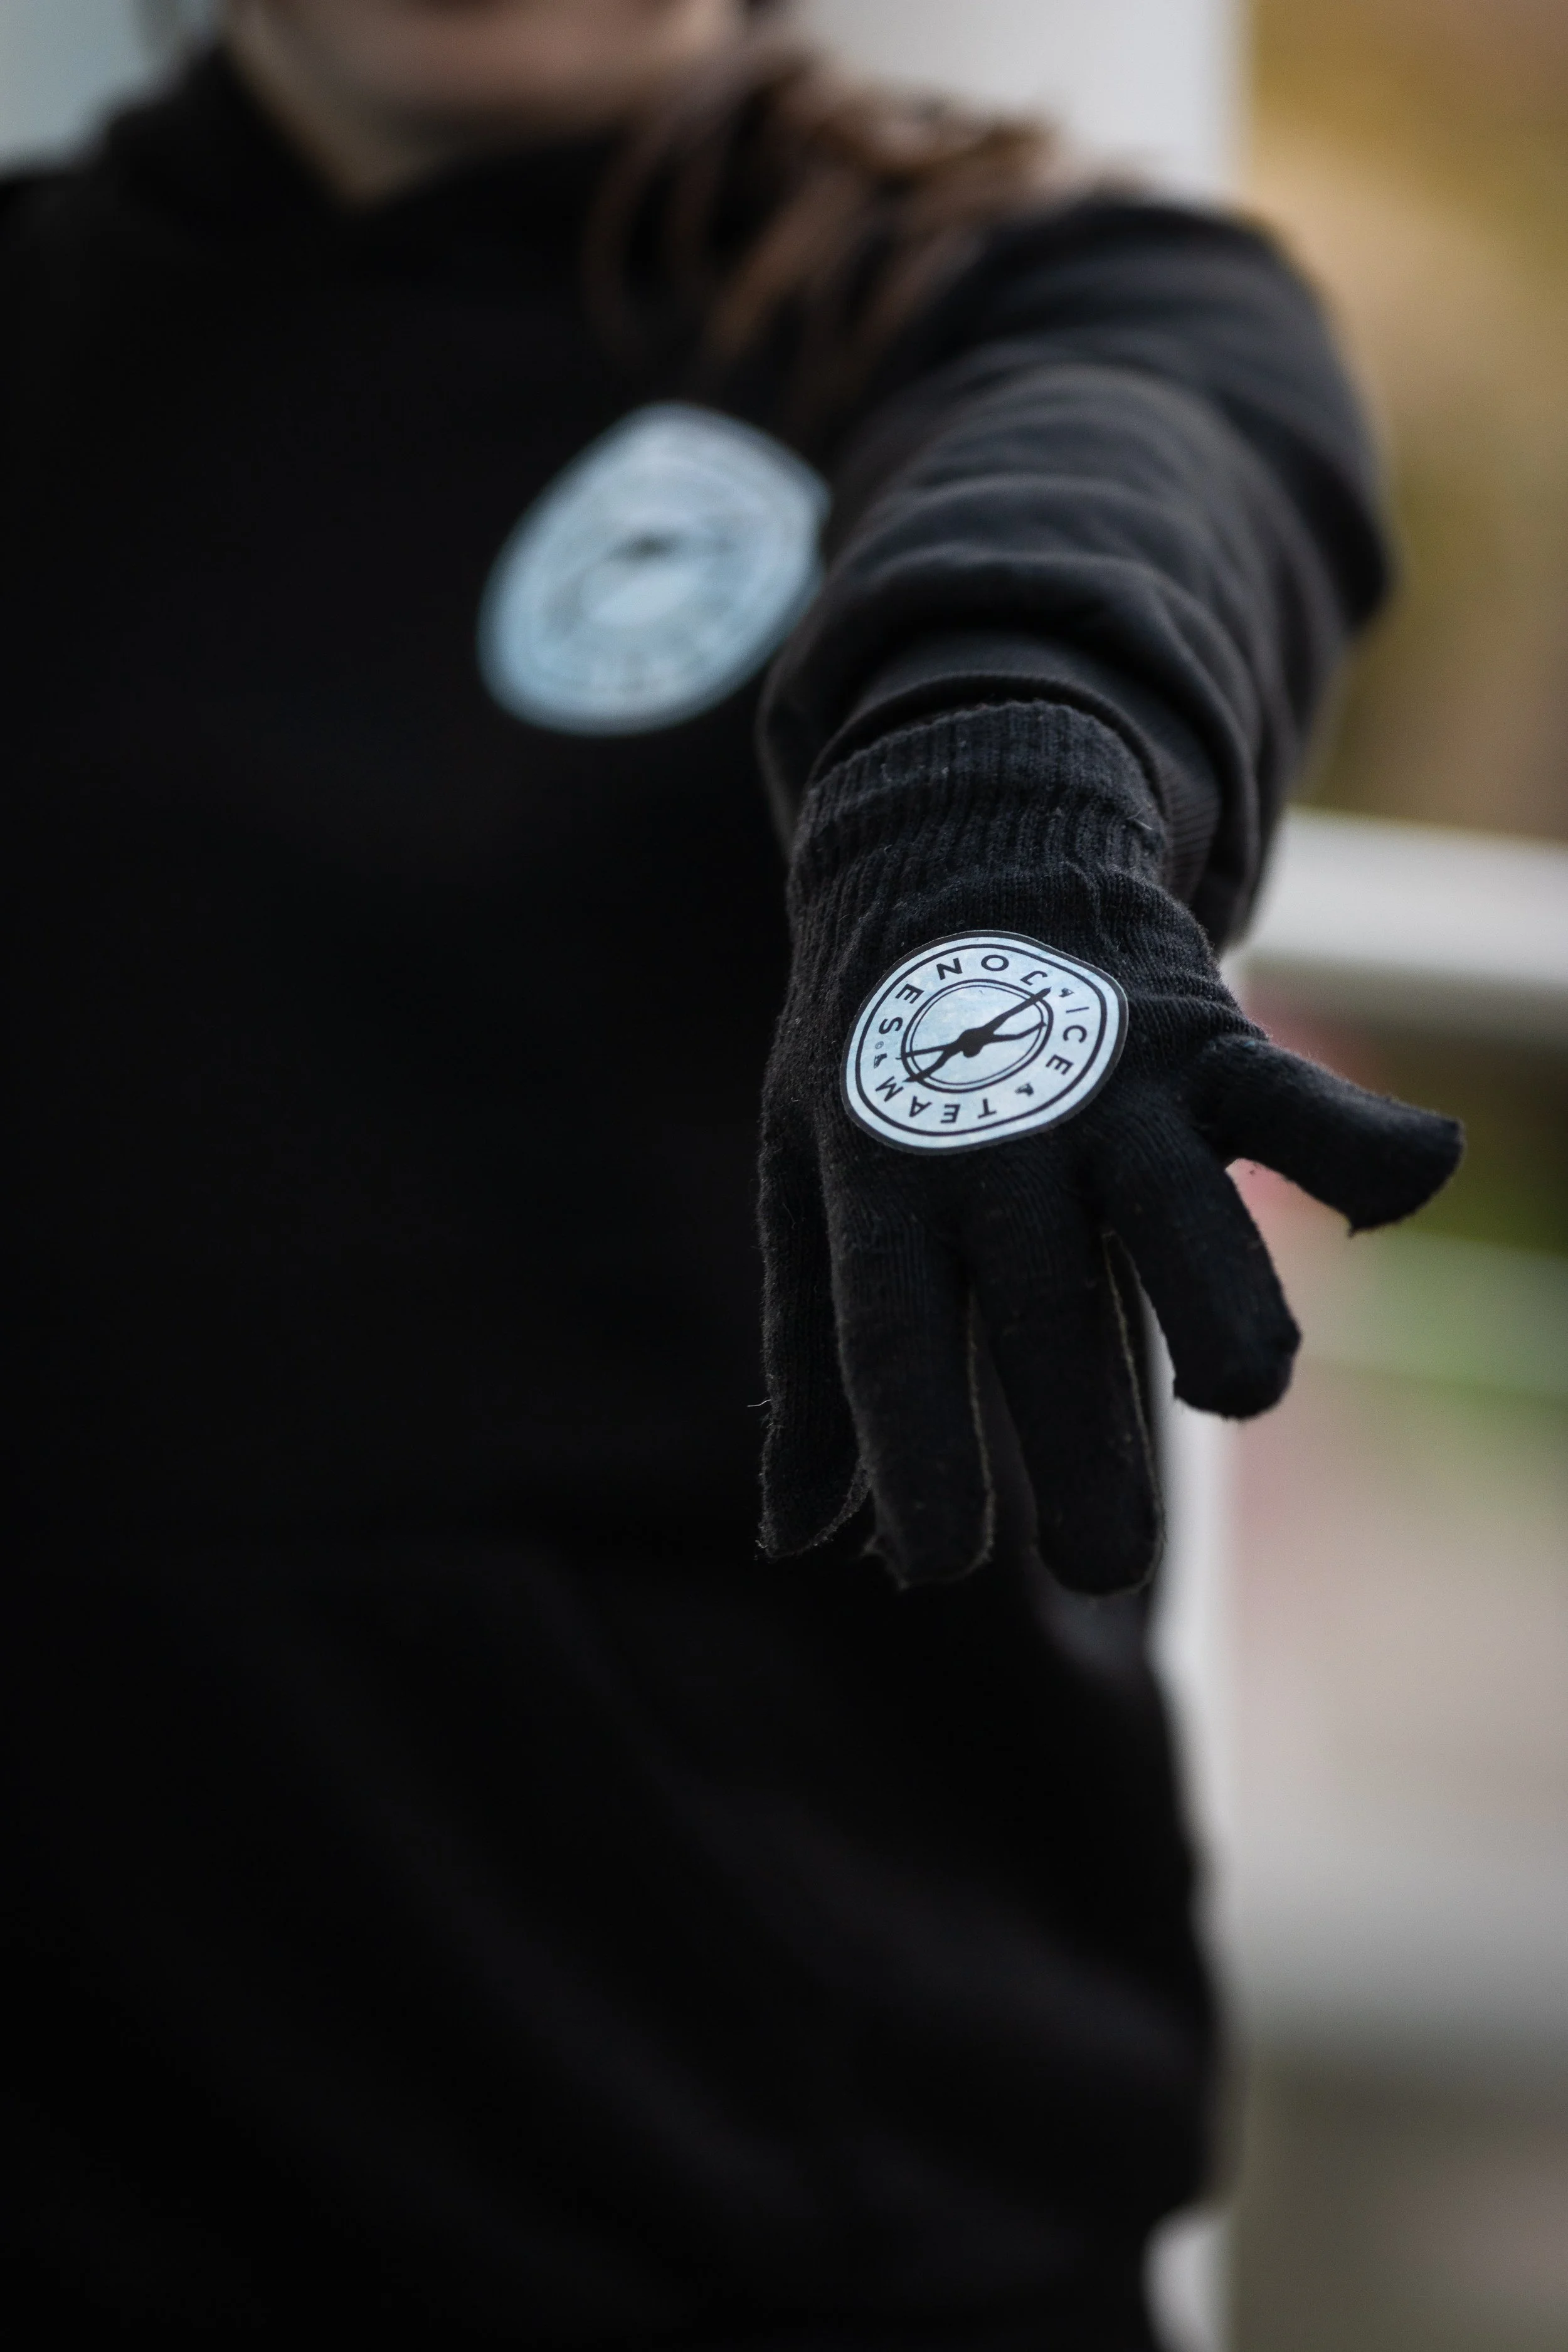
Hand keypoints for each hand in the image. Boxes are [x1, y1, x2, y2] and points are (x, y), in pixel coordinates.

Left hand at [759, 705, 1461, 1592]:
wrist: (952, 837)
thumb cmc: (871, 1052)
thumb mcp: (808, 1184)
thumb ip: (812, 1362)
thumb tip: (798, 1538)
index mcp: (881, 1176)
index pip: (890, 1337)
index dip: (913, 1456)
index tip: (934, 1565)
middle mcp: (996, 1135)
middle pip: (1046, 1311)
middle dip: (1082, 1452)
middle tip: (1102, 1566)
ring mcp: (1110, 1084)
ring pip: (1187, 1220)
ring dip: (1225, 1318)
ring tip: (1237, 1390)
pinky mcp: (1209, 1039)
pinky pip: (1301, 1099)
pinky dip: (1365, 1141)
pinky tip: (1406, 1184)